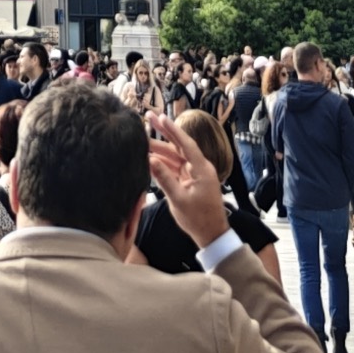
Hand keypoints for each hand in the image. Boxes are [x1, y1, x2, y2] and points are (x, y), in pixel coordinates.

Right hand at [144, 116, 232, 253]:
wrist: (211, 235)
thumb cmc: (198, 219)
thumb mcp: (179, 199)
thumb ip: (164, 179)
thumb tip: (151, 160)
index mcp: (202, 169)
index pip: (186, 144)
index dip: (172, 130)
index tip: (161, 117)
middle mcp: (199, 168)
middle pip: (179, 146)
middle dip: (164, 133)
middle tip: (148, 117)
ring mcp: (194, 174)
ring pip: (175, 157)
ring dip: (160, 150)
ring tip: (142, 141)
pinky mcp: (189, 181)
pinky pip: (175, 168)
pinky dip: (163, 163)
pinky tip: (149, 158)